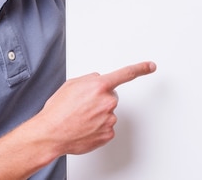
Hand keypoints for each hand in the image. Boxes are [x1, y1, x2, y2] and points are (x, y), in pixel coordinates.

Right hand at [37, 61, 156, 154]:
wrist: (51, 134)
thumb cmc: (58, 110)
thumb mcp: (72, 84)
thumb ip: (90, 80)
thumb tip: (99, 82)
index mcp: (99, 86)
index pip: (125, 74)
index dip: (140, 69)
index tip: (151, 66)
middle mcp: (107, 102)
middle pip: (110, 96)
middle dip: (99, 99)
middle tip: (82, 106)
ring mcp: (109, 119)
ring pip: (108, 113)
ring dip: (97, 114)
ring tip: (80, 118)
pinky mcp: (108, 134)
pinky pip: (106, 127)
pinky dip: (97, 127)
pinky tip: (84, 127)